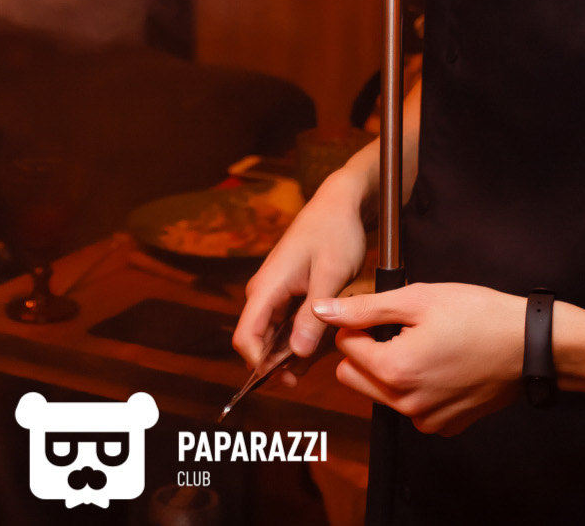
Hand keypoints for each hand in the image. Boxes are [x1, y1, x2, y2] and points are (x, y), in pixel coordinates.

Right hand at [232, 162, 368, 375]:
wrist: (339, 205)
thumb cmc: (335, 233)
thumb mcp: (331, 275)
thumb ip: (313, 315)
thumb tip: (296, 353)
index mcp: (267, 287)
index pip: (245, 337)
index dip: (259, 364)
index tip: (284, 380)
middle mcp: (263, 292)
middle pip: (257, 341)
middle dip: (277, 364)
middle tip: (306, 377)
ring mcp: (274, 293)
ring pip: (272, 335)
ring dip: (290, 353)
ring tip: (318, 360)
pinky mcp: (285, 293)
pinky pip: (285, 324)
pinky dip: (299, 338)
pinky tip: (320, 345)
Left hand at [322, 282, 525, 434]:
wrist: (530, 345)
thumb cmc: (480, 316)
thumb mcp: (418, 299)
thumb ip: (365, 308)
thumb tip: (323, 310)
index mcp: (394, 370)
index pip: (344, 346)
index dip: (358, 324)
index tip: (383, 313)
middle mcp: (405, 403)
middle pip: (353, 376)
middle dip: (366, 350)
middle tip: (400, 328)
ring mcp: (426, 419)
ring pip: (380, 392)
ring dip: (389, 369)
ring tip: (424, 344)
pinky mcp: (444, 425)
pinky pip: (410, 406)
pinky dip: (416, 386)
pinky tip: (441, 364)